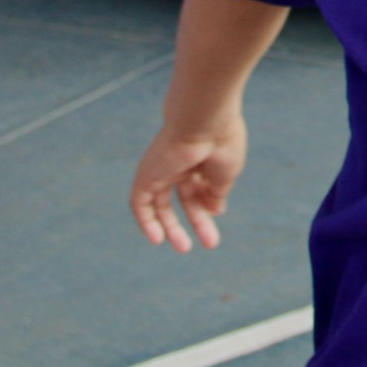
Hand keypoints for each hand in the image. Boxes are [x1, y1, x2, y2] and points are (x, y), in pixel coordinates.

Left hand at [129, 115, 247, 252]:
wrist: (203, 119)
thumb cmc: (222, 142)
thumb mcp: (227, 173)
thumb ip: (217, 193)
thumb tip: (214, 211)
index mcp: (202, 158)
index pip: (202, 187)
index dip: (210, 205)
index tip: (218, 216)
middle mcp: (180, 163)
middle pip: (184, 198)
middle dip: (196, 220)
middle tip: (209, 243)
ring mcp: (162, 169)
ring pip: (160, 204)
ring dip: (171, 227)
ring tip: (184, 248)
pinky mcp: (146, 175)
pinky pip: (140, 203)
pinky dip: (146, 221)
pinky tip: (158, 239)